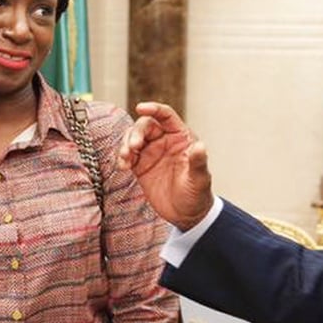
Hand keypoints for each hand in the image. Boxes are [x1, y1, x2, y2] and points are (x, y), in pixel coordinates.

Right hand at [117, 101, 213, 229]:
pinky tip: (122, 166)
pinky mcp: (140, 166)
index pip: (166, 116)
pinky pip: (126, 155)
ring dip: (125, 145)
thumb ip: (198, 162)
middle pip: (144, 126)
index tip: (140, 108)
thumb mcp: (200, 179)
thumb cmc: (198, 194)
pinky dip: (122, 158)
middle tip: (133, 148)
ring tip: (125, 159)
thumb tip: (200, 146)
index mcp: (180, 137)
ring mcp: (150, 153)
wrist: (186, 215)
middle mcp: (164, 141)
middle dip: (135, 134)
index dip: (153, 109)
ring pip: (132, 138)